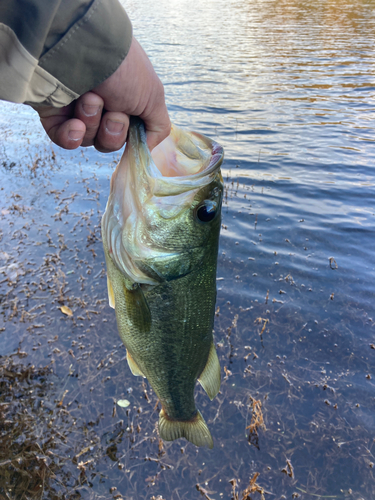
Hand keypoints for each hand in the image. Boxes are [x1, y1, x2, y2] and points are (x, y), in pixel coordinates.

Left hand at [35, 37, 169, 151]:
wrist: (82, 47)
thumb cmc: (123, 69)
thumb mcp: (154, 96)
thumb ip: (158, 127)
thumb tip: (146, 149)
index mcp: (126, 100)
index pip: (130, 135)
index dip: (131, 138)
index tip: (134, 133)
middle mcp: (102, 105)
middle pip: (110, 141)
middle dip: (113, 130)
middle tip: (112, 108)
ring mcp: (76, 110)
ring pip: (89, 140)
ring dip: (93, 123)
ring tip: (89, 98)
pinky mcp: (54, 114)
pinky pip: (65, 140)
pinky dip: (72, 136)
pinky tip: (75, 124)